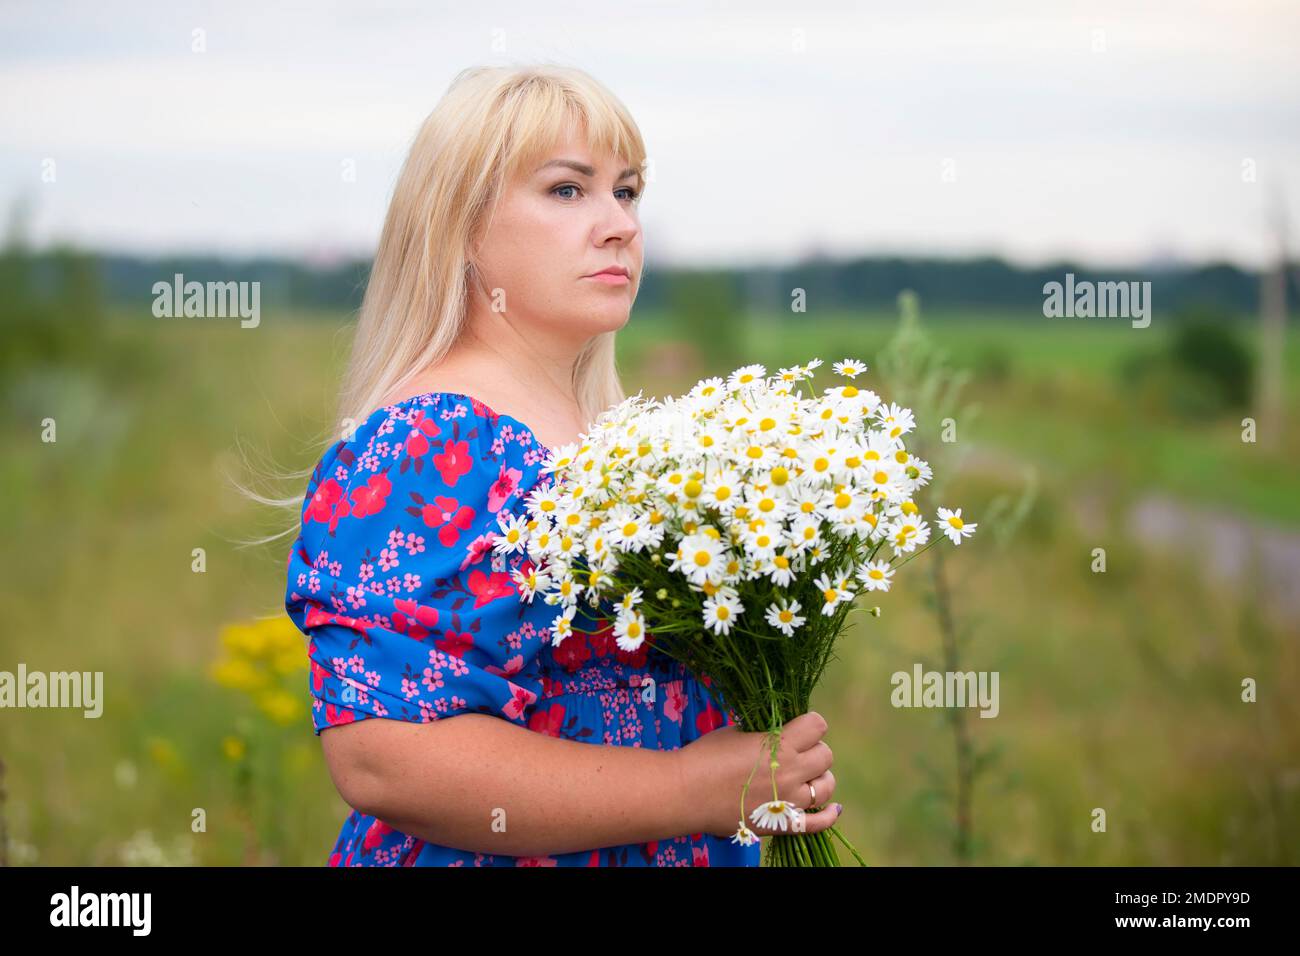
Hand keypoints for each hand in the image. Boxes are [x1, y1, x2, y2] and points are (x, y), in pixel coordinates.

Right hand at [676, 710, 840, 839]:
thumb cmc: (706, 756)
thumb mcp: (737, 732)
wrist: (685, 793)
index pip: (818, 725)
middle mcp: (792, 772)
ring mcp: (790, 801)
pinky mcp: (783, 824)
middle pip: (825, 755)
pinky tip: (832, 808)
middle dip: (813, 748)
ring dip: (819, 777)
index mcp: (781, 745)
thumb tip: (780, 732)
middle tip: (795, 750)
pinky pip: (819, 823)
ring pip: (827, 786)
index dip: (809, 723)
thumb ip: (765, 733)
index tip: (798, 725)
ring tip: (805, 775)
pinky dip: (829, 815)